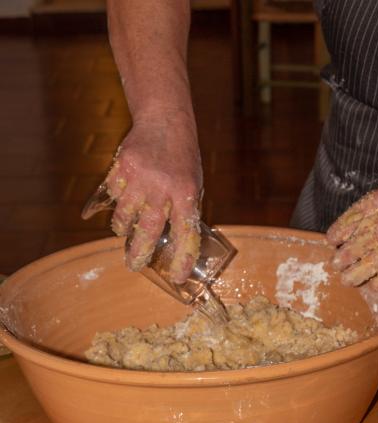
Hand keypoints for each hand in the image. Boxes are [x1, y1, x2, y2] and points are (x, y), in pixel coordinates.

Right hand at [101, 112, 201, 281]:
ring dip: (122, 228)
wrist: (165, 119)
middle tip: (134, 265)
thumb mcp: (193, 183)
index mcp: (187, 193)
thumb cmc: (182, 158)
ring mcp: (140, 177)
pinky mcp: (122, 167)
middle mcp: (163, 188)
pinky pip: (113, 196)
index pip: (186, 234)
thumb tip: (177, 244)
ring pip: (124, 216)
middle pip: (148, 230)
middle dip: (140, 253)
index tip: (178, 277)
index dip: (183, 258)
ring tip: (124, 232)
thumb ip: (184, 210)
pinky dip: (115, 204)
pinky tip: (121, 202)